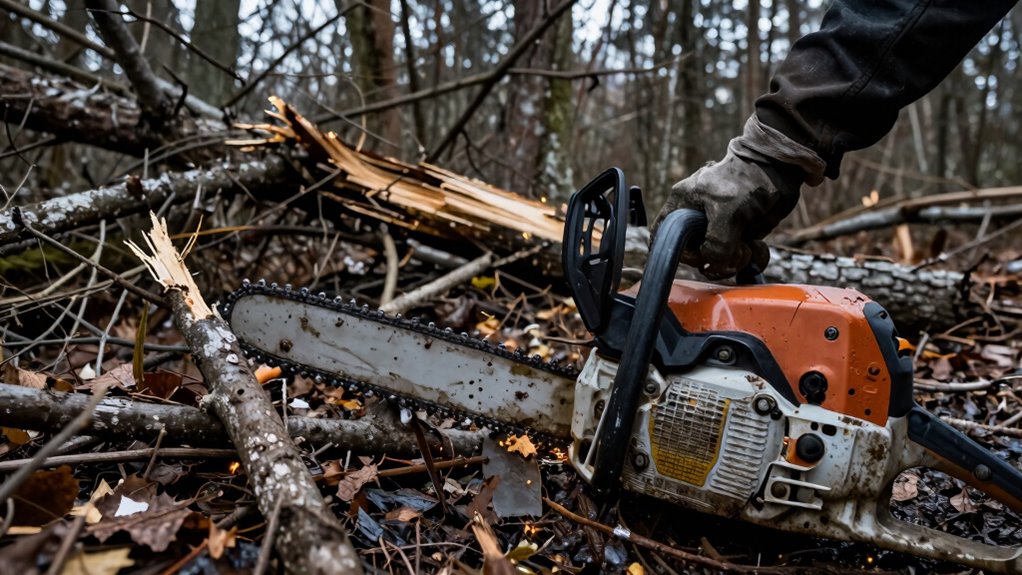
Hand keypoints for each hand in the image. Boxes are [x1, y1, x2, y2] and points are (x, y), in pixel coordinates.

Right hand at [651, 114, 825, 278]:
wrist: (781, 170)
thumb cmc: (748, 181)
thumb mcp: (726, 212)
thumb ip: (716, 244)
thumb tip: (714, 267)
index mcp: (682, 205)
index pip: (662, 236)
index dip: (674, 252)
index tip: (699, 256)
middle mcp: (696, 219)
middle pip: (693, 256)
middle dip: (713, 260)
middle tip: (734, 252)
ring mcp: (717, 228)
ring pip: (717, 260)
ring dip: (735, 261)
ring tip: (749, 247)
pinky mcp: (737, 235)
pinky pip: (737, 258)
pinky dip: (749, 259)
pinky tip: (758, 248)